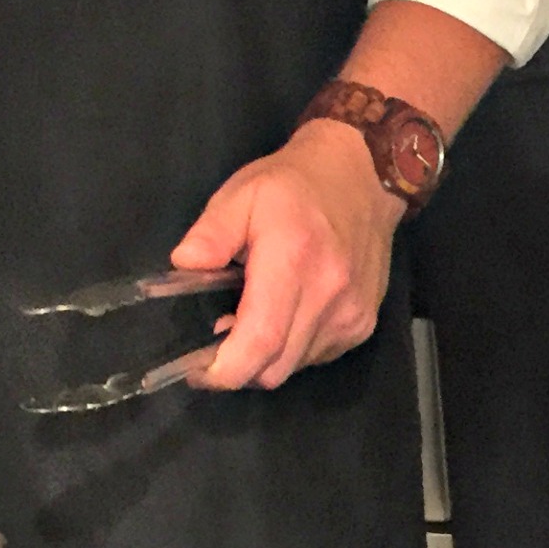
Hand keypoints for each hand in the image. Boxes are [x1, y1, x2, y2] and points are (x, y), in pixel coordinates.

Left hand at [171, 118, 402, 389]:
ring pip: (293, 367)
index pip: (260, 342)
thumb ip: (211, 233)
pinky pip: (315, 357)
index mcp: (293, 262)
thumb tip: (184, 266)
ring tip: (254, 318)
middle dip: (239, 367)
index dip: (225, 370)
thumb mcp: (241, 193)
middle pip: (274, 368)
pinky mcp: (363, 325)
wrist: (364, 177)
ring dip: (266, 357)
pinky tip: (286, 315)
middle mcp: (328, 298)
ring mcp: (351, 316)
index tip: (197, 370)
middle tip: (219, 337)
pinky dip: (292, 349)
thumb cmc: (294, 186)